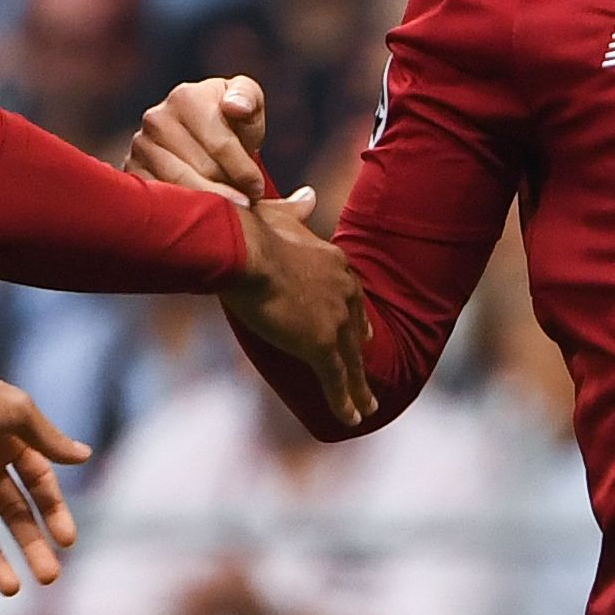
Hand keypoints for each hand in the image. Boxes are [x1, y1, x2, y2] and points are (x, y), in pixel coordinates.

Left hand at [0, 371, 91, 595]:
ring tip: (17, 589)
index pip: (40, 484)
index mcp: (10, 441)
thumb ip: (49, 439)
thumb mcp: (16, 411)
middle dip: (34, 545)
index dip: (55, 513)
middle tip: (50, 578)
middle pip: (16, 512)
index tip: (68, 542)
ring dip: (3, 559)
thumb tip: (85, 456)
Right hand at [129, 76, 270, 200]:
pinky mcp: (131, 171)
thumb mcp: (247, 100)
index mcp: (186, 97)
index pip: (222, 145)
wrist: (199, 134)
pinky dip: (183, 211)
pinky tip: (199, 214)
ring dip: (209, 204)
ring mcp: (140, 145)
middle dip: (230, 190)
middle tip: (246, 203)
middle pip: (203, 169)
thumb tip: (235, 107)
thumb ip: (247, 97)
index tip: (257, 188)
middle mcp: (157, 118)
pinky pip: (160, 200)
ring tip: (228, 210)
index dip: (245, 171)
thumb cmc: (230, 119)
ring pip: (181, 187)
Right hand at [222, 192, 378, 427]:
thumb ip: (295, 210)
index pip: (351, 295)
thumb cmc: (250, 231)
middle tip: (368, 367)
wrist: (244, 251)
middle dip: (363, 351)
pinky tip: (353, 419)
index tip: (362, 331)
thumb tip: (308, 196)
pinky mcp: (320, 345)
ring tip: (369, 407)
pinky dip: (346, 402)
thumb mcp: (277, 215)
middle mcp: (344, 293)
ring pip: (353, 362)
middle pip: (358, 330)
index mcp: (335, 264)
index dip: (355, 316)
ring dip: (361, 388)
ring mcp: (335, 321)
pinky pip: (337, 380)